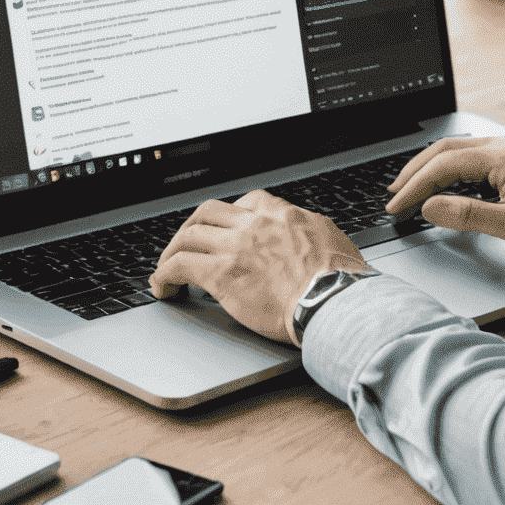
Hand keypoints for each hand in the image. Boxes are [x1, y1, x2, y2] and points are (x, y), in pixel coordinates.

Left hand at [149, 191, 368, 342]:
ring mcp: (237, 246)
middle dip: (193, 226)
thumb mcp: (333, 242)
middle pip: (210, 211)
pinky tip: (162, 287)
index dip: (231, 215)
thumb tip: (312, 240)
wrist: (334, 302)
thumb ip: (313, 235)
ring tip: (166, 268)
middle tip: (187, 244)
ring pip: (189, 234)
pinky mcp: (221, 274)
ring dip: (173, 250)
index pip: (248, 201)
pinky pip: (179, 265)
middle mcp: (257, 224)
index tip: (226, 230)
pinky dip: (164, 274)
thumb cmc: (342, 283)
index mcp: (285, 216)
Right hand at [385, 137, 504, 256]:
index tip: (395, 209)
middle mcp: (504, 146)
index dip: (412, 189)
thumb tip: (430, 208)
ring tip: (412, 189)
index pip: (440, 167)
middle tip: (392, 195)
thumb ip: (468, 216)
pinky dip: (452, 168)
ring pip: (459, 151)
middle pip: (444, 150)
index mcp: (500, 157)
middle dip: (413, 172)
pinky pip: (476, 157)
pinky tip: (450, 184)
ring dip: (431, 168)